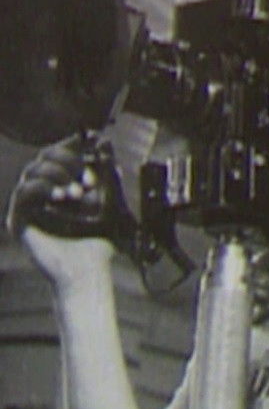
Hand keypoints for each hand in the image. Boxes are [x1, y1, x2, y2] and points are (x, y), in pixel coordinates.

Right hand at [8, 134, 115, 284]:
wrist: (90, 268)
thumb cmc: (100, 238)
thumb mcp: (109, 200)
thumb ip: (107, 173)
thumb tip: (104, 143)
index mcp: (62, 185)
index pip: (58, 155)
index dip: (70, 145)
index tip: (87, 140)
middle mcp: (43, 194)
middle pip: (44, 158)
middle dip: (67, 162)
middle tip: (87, 180)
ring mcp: (29, 207)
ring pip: (33, 171)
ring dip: (57, 175)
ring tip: (77, 194)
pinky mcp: (19, 220)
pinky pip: (23, 192)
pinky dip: (43, 188)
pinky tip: (60, 197)